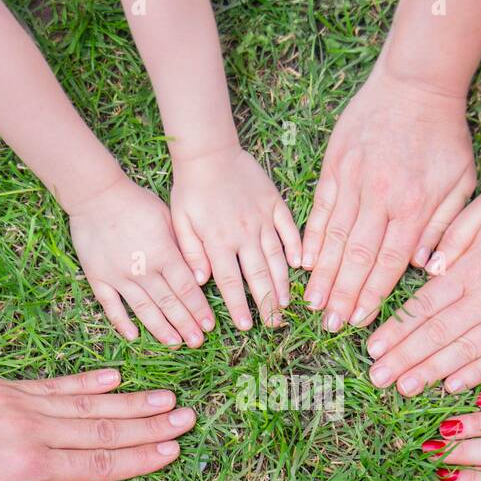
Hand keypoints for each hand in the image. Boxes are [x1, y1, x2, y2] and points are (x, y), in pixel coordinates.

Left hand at [0, 369, 191, 480]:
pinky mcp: (5, 387)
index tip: (174, 453)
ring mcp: (20, 404)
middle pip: (104, 429)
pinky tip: (115, 377)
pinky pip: (57, 385)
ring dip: (131, 402)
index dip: (141, 460)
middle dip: (150, 426)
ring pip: (88, 404)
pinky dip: (88, 382)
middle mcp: (31, 431)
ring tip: (167, 398)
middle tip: (187, 420)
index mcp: (27, 470)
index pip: (98, 464)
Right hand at [67, 177, 214, 346]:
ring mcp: (119, 276)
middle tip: (197, 342)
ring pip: (143, 309)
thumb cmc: (137, 203)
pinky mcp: (98, 277)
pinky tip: (133, 336)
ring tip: (174, 344)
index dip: (199, 309)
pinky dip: (121, 322)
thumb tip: (201, 276)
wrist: (96, 195)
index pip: (186, 289)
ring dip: (160, 329)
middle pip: (168, 303)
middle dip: (185, 325)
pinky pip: (111, 305)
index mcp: (163, 254)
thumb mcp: (169, 219)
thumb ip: (184, 248)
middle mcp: (143, 270)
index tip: (209, 326)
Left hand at [170, 146, 300, 330]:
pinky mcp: (274, 203)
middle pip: (258, 275)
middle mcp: (243, 233)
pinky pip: (289, 228)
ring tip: (287, 303)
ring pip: (276, 256)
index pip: (231, 282)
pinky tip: (301, 264)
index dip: (239, 306)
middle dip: (266, 303)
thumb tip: (201, 281)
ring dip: (282, 282)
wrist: (209, 152)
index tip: (247, 327)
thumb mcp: (180, 222)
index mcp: (218, 241)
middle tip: (274, 324)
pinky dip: (296, 246)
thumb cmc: (190, 189)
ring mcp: (262, 219)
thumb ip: (190, 252)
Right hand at [302, 70, 475, 331]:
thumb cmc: (444, 135)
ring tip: (311, 302)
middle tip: (329, 324)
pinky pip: (321, 208)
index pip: (390, 261)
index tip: (359, 320)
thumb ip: (444, 226)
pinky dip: (311, 237)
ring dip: (322, 274)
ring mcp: (354, 181)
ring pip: (335, 237)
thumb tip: (424, 268)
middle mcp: (380, 197)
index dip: (373, 294)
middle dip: (342, 295)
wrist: (416, 84)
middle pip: (358, 256)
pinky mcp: (335, 165)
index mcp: (413, 206)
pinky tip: (304, 262)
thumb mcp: (461, 181)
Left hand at [367, 187, 480, 396]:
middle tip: (377, 378)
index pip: (425, 305)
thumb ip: (454, 234)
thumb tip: (428, 268)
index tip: (372, 348)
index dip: (397, 329)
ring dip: (432, 372)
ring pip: (465, 351)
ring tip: (404, 389)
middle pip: (438, 334)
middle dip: (404, 358)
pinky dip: (477, 374)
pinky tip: (452, 387)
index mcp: (474, 267)